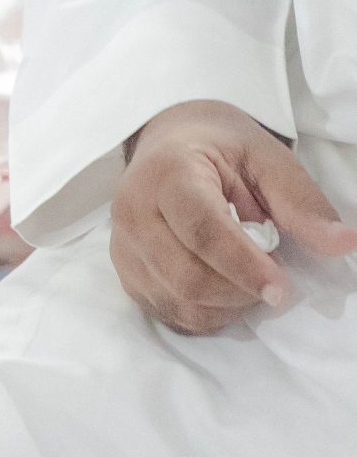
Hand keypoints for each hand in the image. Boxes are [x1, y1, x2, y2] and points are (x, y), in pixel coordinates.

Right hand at [111, 99, 356, 334]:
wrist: (171, 143)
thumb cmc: (222, 150)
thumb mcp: (268, 160)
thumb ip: (301, 203)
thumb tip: (343, 244)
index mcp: (167, 173)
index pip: (202, 231)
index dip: (244, 266)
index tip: (282, 289)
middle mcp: (132, 210)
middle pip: (185, 276)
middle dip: (239, 291)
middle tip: (273, 281)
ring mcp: (122, 245)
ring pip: (177, 301)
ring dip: (225, 305)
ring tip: (247, 279)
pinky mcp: (124, 272)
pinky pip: (168, 311)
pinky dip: (205, 313)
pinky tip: (223, 289)